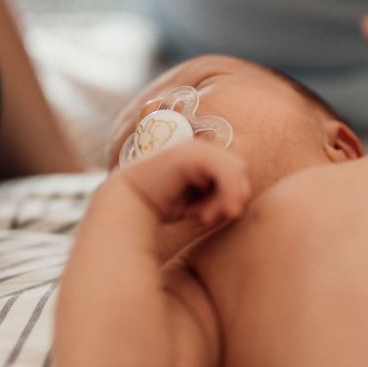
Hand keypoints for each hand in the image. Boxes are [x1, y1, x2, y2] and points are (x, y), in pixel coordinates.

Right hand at [119, 142, 250, 227]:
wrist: (127, 205)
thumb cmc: (161, 205)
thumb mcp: (198, 202)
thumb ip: (220, 197)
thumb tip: (240, 206)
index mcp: (205, 156)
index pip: (238, 172)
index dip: (233, 196)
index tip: (211, 218)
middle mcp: (202, 148)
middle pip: (240, 170)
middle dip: (232, 197)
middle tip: (209, 219)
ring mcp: (196, 148)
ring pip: (236, 169)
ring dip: (227, 198)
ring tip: (204, 217)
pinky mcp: (190, 153)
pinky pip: (225, 168)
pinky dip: (223, 193)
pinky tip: (202, 214)